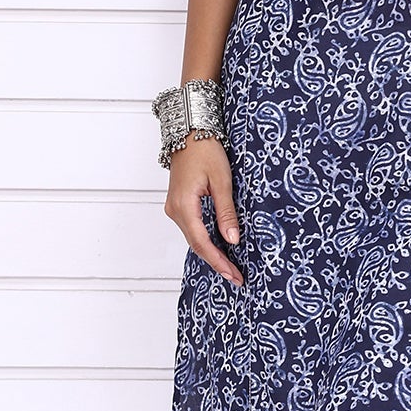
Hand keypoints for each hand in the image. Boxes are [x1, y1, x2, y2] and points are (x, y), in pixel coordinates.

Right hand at [165, 135, 244, 284]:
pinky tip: (219, 249)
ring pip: (194, 238)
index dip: (218, 261)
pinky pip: (192, 229)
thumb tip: (232, 239)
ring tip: (230, 267)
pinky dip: (206, 241)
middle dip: (216, 262)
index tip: (233, 274)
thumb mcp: (222, 181)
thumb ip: (226, 211)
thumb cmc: (205, 151)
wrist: (189, 132)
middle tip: (236, 277)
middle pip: (196, 244)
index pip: (202, 242)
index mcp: (184, 206)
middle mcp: (175, 210)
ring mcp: (175, 208)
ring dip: (211, 253)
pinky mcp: (179, 205)